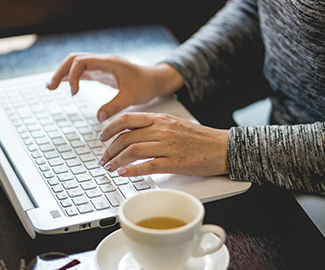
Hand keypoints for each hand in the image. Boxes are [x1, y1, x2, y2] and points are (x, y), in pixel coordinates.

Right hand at [46, 53, 182, 121]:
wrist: (155, 79)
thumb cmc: (146, 85)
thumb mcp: (132, 97)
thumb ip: (115, 106)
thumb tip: (98, 118)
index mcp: (109, 63)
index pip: (82, 61)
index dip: (73, 76)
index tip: (73, 94)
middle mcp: (103, 61)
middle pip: (74, 59)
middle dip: (60, 72)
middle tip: (51, 88)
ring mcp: (101, 66)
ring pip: (76, 63)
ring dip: (63, 73)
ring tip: (51, 87)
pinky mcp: (101, 73)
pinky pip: (82, 71)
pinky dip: (71, 77)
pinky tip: (64, 86)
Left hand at [98, 112, 229, 176]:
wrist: (223, 147)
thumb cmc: (199, 138)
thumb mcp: (174, 124)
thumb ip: (154, 127)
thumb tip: (132, 135)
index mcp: (161, 119)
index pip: (126, 119)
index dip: (109, 129)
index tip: (102, 138)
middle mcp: (162, 130)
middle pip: (125, 138)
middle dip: (109, 150)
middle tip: (103, 159)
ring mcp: (167, 146)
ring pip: (132, 152)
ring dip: (116, 161)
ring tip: (110, 168)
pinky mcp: (174, 162)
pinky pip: (146, 166)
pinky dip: (131, 171)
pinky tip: (123, 174)